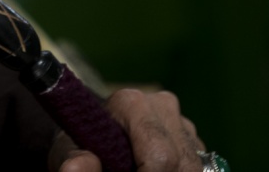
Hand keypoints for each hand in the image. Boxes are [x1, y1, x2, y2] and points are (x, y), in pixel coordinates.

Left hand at [49, 88, 204, 171]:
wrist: (94, 134)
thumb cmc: (81, 142)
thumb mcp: (68, 151)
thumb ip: (74, 160)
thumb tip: (75, 168)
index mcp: (131, 103)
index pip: (159, 155)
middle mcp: (161, 106)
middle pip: (182, 163)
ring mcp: (181, 121)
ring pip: (194, 166)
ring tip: (141, 171)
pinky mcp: (193, 138)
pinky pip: (200, 166)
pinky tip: (158, 171)